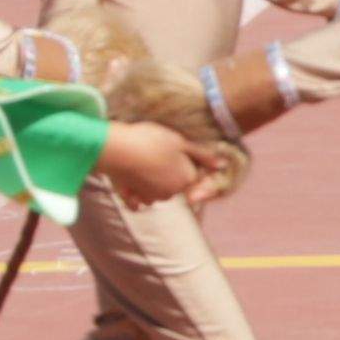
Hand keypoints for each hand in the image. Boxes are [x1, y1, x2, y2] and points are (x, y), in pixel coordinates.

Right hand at [93, 114, 207, 208]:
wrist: (117, 149)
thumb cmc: (151, 141)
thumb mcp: (181, 142)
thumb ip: (203, 156)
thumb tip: (222, 166)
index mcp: (186, 179)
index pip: (193, 174)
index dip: (183, 159)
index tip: (171, 148)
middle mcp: (171, 192)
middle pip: (175, 183)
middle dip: (169, 171)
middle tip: (155, 150)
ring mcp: (152, 196)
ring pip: (158, 190)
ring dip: (152, 180)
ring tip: (142, 160)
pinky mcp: (133, 197)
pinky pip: (138, 198)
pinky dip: (135, 192)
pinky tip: (130, 180)